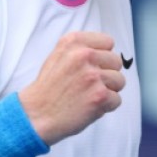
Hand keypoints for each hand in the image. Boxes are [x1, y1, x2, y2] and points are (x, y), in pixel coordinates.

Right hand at [18, 31, 124, 145]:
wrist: (36, 115)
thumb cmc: (48, 89)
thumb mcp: (58, 56)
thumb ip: (80, 49)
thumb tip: (105, 51)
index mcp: (73, 42)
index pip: (107, 42)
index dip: (102, 56)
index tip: (92, 66)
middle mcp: (84, 55)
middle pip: (116, 61)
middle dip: (107, 74)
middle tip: (89, 84)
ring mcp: (93, 75)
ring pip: (119, 81)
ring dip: (108, 91)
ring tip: (88, 96)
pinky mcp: (100, 95)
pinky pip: (117, 99)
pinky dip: (106, 106)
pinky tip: (89, 106)